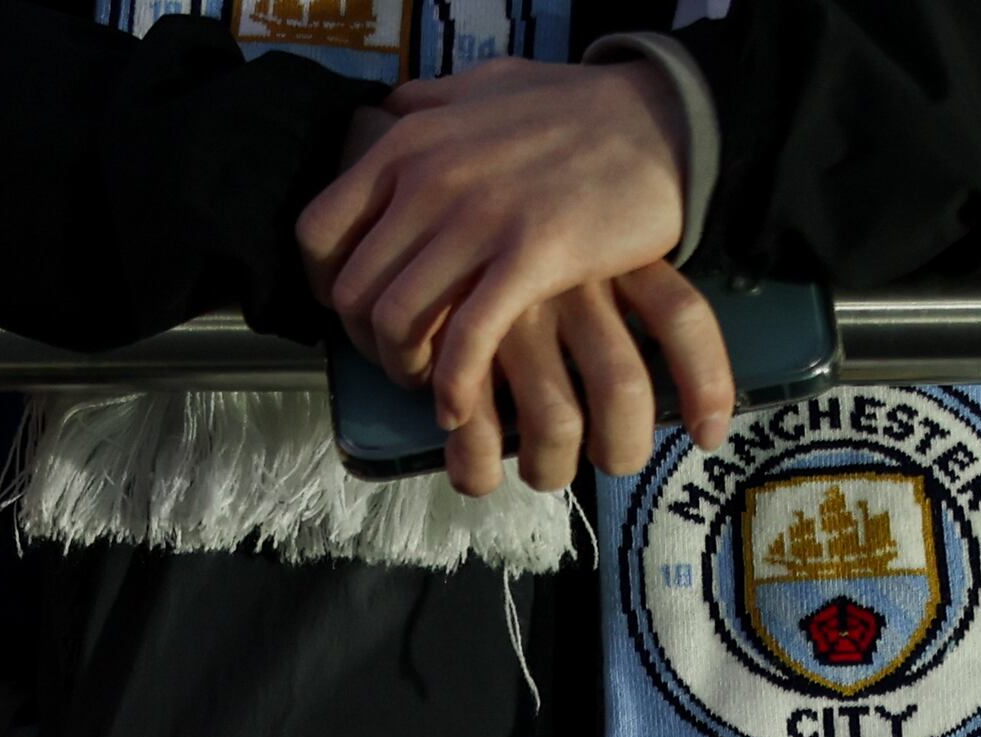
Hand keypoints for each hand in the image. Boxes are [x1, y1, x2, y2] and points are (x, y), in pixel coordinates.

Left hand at [301, 59, 732, 496]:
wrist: (662, 119)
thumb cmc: (576, 108)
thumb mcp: (486, 84)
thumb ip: (431, 101)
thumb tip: (392, 106)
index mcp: (409, 144)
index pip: (318, 233)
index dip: (325, 287)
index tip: (356, 313)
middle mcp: (429, 180)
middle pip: (353, 291)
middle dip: (367, 344)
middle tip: (400, 362)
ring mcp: (478, 218)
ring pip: (397, 321)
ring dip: (404, 370)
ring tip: (430, 385)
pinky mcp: (530, 256)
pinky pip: (465, 341)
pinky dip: (452, 387)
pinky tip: (460, 407)